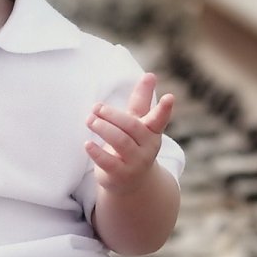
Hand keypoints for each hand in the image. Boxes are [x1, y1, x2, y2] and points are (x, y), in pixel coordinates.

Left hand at [86, 73, 175, 191]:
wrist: (131, 181)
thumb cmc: (134, 144)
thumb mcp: (139, 123)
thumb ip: (142, 100)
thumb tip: (151, 74)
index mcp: (152, 132)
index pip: (159, 119)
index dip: (164, 109)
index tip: (170, 97)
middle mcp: (147, 147)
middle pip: (131, 126)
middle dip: (113, 115)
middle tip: (96, 107)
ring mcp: (135, 162)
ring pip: (120, 141)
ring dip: (103, 128)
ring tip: (90, 120)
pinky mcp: (120, 174)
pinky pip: (108, 162)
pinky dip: (96, 152)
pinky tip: (87, 143)